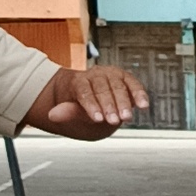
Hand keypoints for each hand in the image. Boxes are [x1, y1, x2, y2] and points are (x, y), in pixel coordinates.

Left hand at [31, 62, 148, 138]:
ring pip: (118, 86)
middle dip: (109, 106)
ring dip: (124, 102)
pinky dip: (139, 94)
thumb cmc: (82, 109)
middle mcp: (95, 75)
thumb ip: (67, 114)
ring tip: (127, 118)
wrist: (94, 101)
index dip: (91, 105)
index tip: (97, 119)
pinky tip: (144, 105)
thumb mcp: (73, 115)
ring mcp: (112, 75)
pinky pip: (134, 85)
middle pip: (102, 88)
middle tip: (114, 121)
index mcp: (78, 81)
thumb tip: (51, 115)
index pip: (84, 91)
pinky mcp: (126, 79)